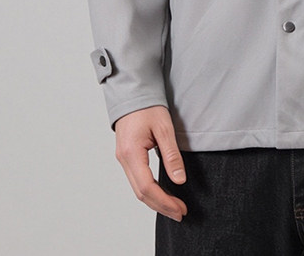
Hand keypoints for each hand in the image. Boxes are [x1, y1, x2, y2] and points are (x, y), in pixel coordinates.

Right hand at [114, 105, 187, 221]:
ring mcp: (123, 159)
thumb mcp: (164, 128)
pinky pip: (137, 180)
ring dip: (156, 200)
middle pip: (141, 193)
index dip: (165, 201)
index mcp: (131, 153)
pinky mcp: (127, 156)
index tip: (180, 208)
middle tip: (180, 213)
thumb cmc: (147, 106)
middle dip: (161, 206)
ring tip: (174, 206)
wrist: (132, 91)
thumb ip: (171, 154)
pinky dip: (150, 191)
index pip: (147, 187)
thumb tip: (179, 179)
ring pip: (138, 189)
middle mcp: (124, 159)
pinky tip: (162, 193)